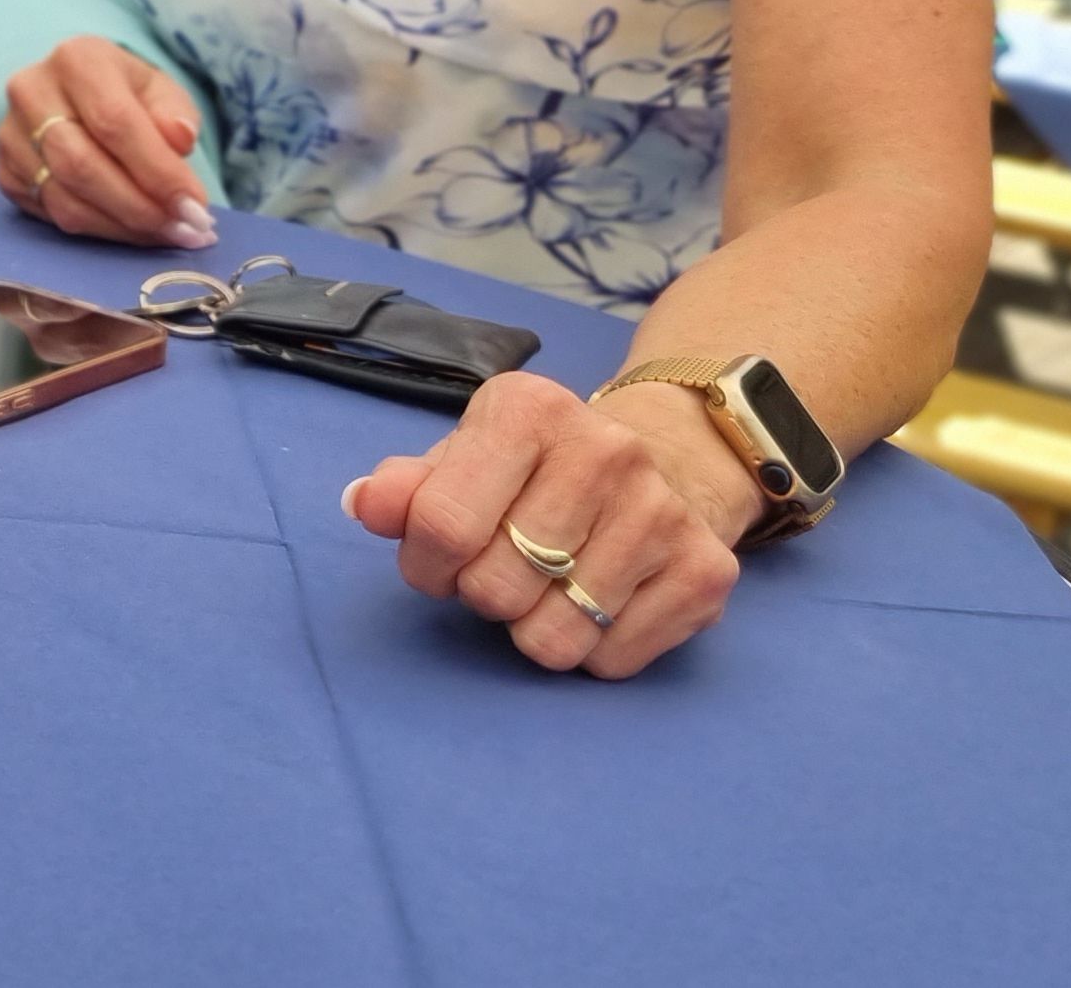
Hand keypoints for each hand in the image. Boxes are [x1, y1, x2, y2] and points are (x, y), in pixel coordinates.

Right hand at [0, 36, 217, 250]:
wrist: (77, 100)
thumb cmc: (127, 95)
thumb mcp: (160, 92)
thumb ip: (176, 114)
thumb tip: (180, 138)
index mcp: (76, 59)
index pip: (114, 121)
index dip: (157, 171)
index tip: (196, 206)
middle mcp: (30, 91)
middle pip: (82, 165)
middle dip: (141, 208)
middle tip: (186, 231)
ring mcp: (9, 134)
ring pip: (66, 198)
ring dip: (123, 227)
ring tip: (167, 234)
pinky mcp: (5, 172)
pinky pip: (52, 215)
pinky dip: (99, 231)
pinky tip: (132, 230)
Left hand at [342, 371, 753, 677]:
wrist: (666, 460)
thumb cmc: (536, 470)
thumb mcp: (464, 460)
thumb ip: (405, 487)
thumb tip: (365, 504)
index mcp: (529, 410)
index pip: (441, 524)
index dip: (424, 563)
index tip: (435, 561)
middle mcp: (605, 450)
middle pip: (494, 588)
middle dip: (480, 595)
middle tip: (501, 570)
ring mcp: (662, 511)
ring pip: (552, 637)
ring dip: (532, 628)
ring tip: (548, 586)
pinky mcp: (705, 571)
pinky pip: (611, 661)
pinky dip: (590, 650)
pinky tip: (599, 601)